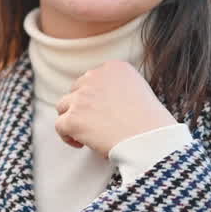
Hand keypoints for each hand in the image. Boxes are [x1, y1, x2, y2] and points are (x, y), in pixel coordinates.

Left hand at [55, 61, 176, 158]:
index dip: (95, 97)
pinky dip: (67, 136)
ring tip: (86, 134)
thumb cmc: (151, 123)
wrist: (150, 139)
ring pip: (63, 106)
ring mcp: (82, 97)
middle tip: (95, 125)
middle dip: (82, 107)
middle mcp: (95, 76)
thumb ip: (118, 88)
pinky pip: (59, 125)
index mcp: (114, 67)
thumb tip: (101, 102)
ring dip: (72, 119)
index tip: (103, 112)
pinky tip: (81, 144)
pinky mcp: (73, 118)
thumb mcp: (140, 91)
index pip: (93, 78)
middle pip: (76, 90)